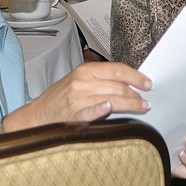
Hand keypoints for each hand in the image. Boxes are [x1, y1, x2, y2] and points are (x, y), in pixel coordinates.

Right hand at [2, 62, 150, 131]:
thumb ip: (100, 80)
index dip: (136, 76)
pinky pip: (91, 111)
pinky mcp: (73, 115)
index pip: (117, 70)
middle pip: (117, 85)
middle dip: (136, 94)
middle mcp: (82, 82)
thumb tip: (128, 83)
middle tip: (146, 100)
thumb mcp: (79, 82)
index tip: (148, 83)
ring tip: (142, 107)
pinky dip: (101, 109)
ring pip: (111, 98)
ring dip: (130, 104)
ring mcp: (77, 98)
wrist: (37, 116)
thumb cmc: (60, 99)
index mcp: (85, 71)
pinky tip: (110, 108)